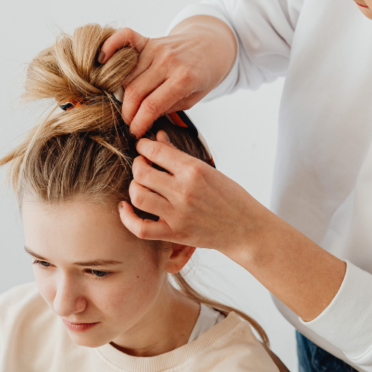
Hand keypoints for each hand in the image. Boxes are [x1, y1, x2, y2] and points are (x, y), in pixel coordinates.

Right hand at [99, 16, 235, 136]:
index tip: (134, 134)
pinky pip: (124, 38)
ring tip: (126, 105)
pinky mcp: (149, 39)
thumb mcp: (194, 98)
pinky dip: (110, 45)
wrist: (212, 45)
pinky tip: (101, 61)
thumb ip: (168, 107)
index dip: (138, 123)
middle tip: (129, 123)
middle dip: (128, 113)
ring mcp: (157, 48)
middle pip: (134, 92)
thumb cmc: (203, 75)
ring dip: (121, 93)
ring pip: (126, 75)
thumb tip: (141, 118)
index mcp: (184, 79)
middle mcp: (168, 61)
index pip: (151, 106)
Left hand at [119, 131, 346, 320]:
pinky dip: (127, 217)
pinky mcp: (174, 234)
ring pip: (137, 196)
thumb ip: (179, 155)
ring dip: (133, 188)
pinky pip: (140, 228)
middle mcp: (183, 191)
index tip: (143, 146)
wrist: (246, 228)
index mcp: (194, 170)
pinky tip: (126, 207)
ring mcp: (177, 214)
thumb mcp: (208, 170)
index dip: (143, 146)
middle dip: (137, 165)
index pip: (156, 151)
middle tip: (141, 165)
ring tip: (140, 185)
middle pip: (142, 173)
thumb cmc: (230, 197)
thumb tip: (157, 138)